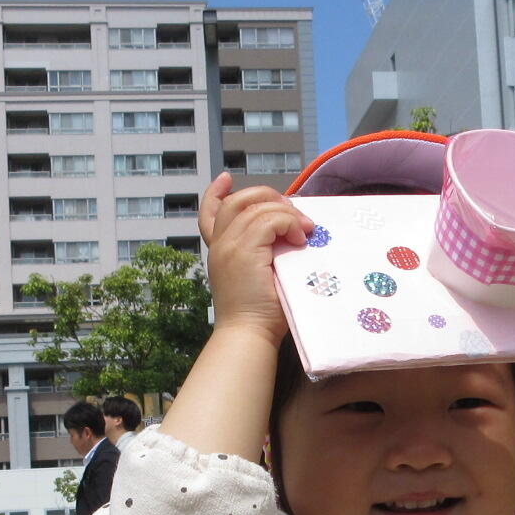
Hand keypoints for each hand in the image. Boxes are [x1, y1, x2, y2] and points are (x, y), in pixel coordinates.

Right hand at [199, 172, 313, 342]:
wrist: (248, 335)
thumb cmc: (260, 316)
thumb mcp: (259, 277)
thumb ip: (264, 253)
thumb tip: (288, 233)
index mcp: (220, 251)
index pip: (210, 212)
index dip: (215, 192)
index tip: (225, 178)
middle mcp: (220, 245)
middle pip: (238, 200)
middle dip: (268, 196)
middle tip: (292, 212)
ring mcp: (229, 247)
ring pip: (257, 206)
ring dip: (286, 212)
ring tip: (304, 230)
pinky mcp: (244, 252)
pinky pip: (269, 219)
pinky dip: (288, 222)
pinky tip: (300, 238)